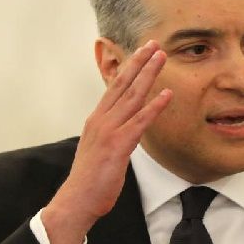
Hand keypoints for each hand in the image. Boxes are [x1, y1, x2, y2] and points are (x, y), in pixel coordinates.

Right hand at [42, 40, 171, 243]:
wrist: (77, 200)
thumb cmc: (90, 179)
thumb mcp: (99, 149)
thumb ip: (111, 134)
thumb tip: (125, 128)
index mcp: (96, 119)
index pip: (115, 87)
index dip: (129, 68)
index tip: (142, 52)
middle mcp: (101, 120)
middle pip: (123, 84)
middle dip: (139, 62)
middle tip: (154, 44)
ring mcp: (109, 130)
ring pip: (132, 96)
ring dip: (148, 75)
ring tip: (162, 58)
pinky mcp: (118, 145)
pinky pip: (139, 122)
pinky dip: (153, 106)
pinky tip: (166, 94)